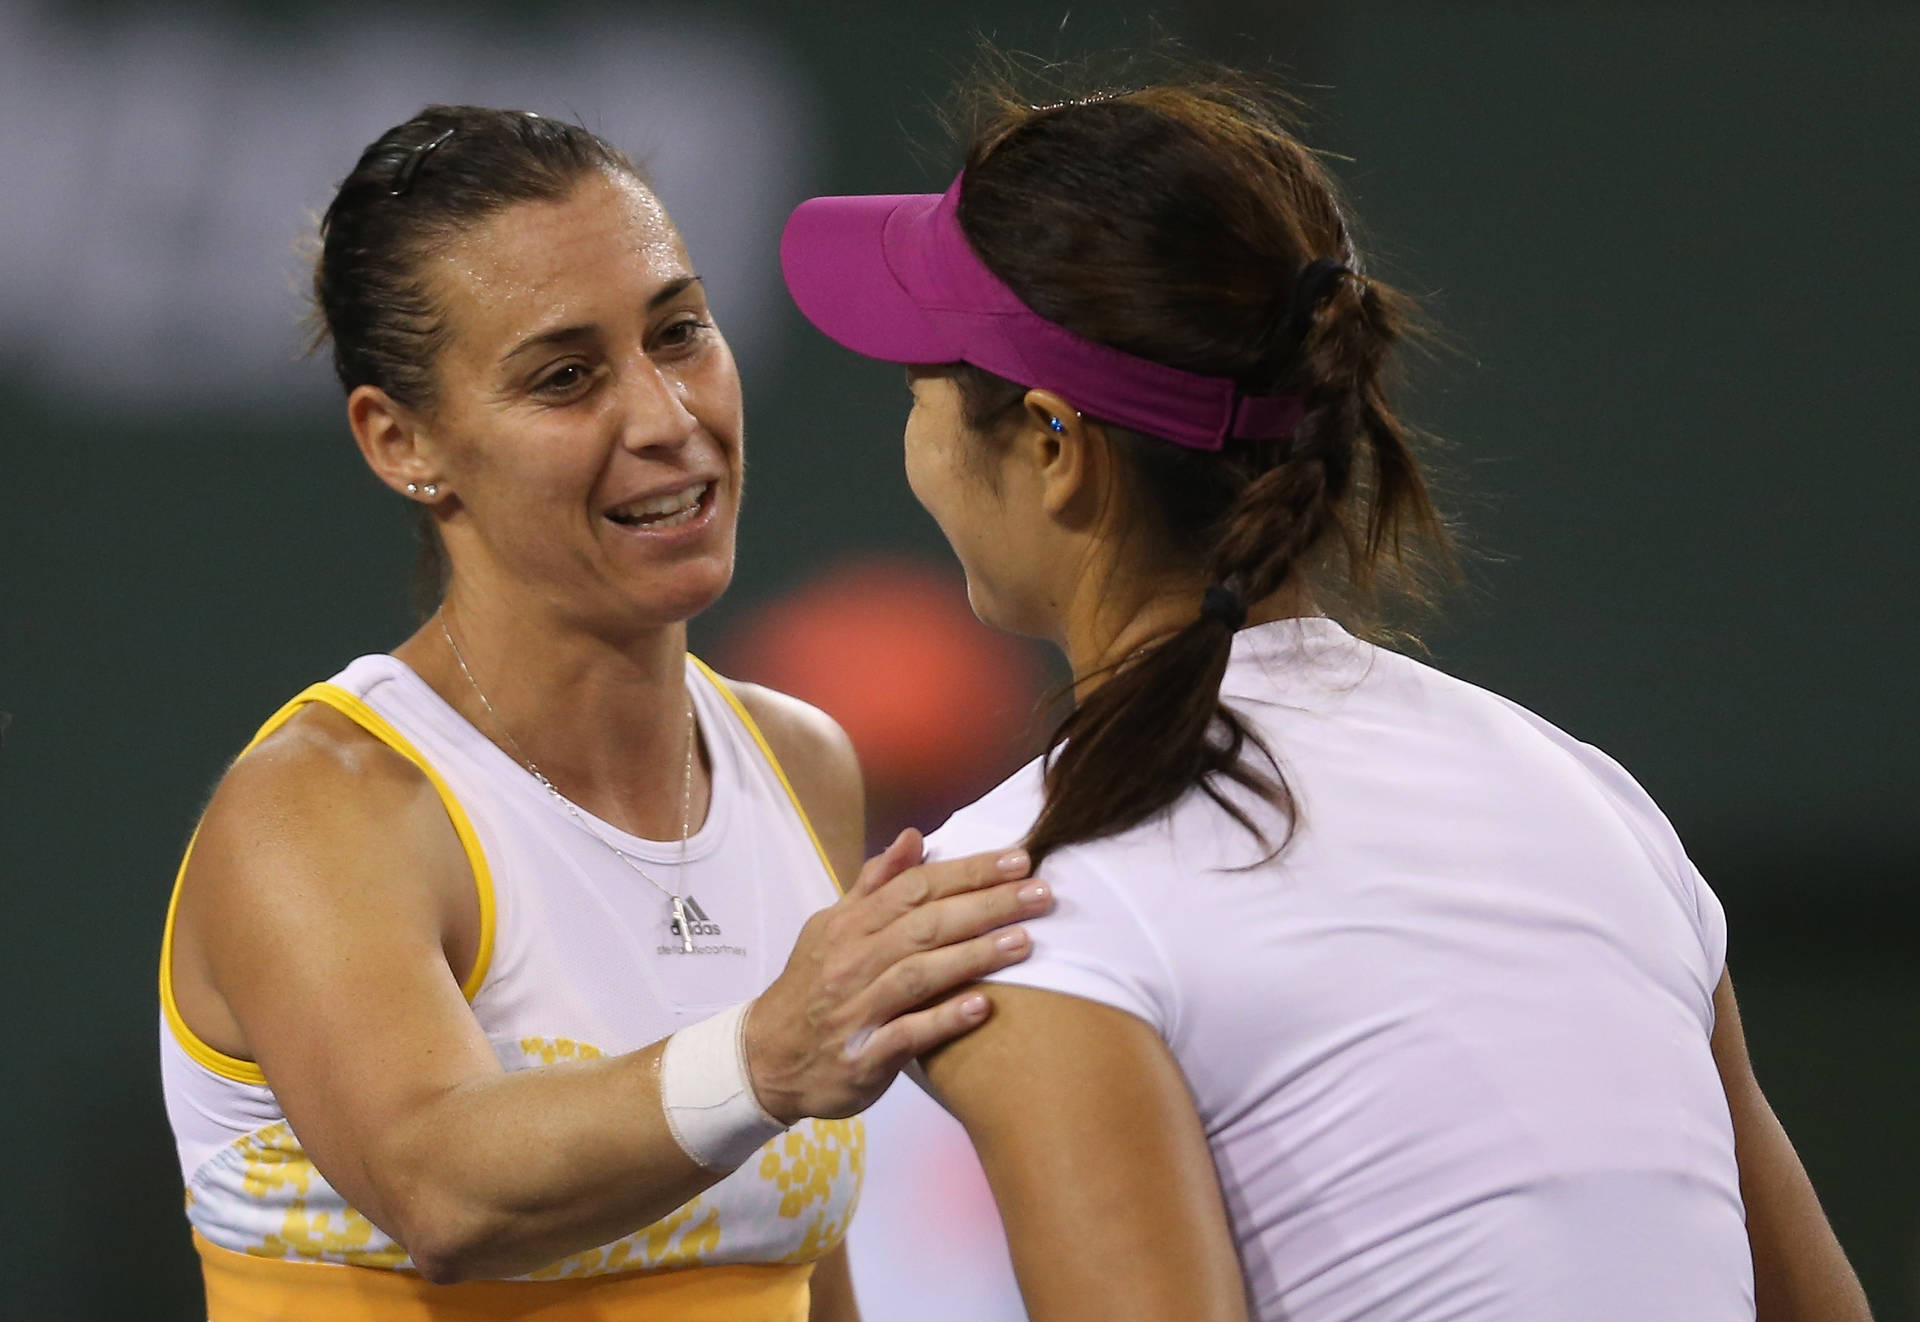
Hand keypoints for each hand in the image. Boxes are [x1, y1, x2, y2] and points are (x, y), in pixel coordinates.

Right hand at [743, 829, 1050, 1122]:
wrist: (765, 1060)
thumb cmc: (813, 986)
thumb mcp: (832, 927)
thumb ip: (875, 884)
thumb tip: (914, 838)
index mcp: (849, 925)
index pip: (916, 887)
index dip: (968, 871)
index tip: (1019, 859)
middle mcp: (853, 961)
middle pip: (925, 924)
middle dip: (987, 905)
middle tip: (1041, 894)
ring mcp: (856, 1009)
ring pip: (918, 974)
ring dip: (973, 957)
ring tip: (1024, 942)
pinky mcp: (862, 1056)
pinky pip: (906, 1035)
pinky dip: (943, 1020)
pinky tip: (982, 1008)